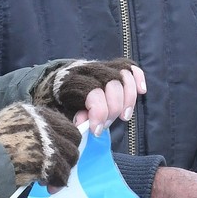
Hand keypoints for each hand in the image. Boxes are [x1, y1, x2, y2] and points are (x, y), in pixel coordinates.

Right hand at [0, 103, 80, 186]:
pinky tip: (45, 185)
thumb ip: (30, 131)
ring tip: (49, 180)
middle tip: (58, 168)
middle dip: (68, 155)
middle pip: (73, 138)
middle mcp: (44, 123)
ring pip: (70, 157)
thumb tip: (49, 144)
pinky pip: (61, 174)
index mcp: (34, 113)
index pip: (63, 124)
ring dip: (62, 171)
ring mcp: (47, 141)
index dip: (64, 140)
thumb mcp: (9, 126)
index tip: (59, 151)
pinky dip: (56, 182)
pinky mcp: (47, 161)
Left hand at [31, 59, 145, 132]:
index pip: (93, 92)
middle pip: (112, 84)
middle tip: (108, 124)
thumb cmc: (59, 104)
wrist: (54, 86)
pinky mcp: (112, 66)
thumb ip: (74, 117)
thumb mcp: (61, 113)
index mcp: (71, 80)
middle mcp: (88, 69)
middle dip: (114, 109)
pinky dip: (138, 78)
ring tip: (124, 117)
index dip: (99, 113)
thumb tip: (85, 124)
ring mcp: (101, 66)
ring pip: (124, 76)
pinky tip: (142, 92)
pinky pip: (130, 67)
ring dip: (128, 99)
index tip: (97, 131)